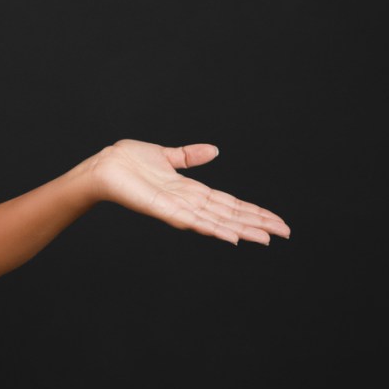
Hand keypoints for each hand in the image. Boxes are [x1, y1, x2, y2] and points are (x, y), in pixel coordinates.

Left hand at [88, 140, 289, 244]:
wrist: (103, 165)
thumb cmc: (128, 161)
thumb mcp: (166, 155)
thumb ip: (189, 156)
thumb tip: (214, 150)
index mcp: (191, 190)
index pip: (229, 203)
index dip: (253, 210)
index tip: (276, 219)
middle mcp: (188, 203)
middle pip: (230, 215)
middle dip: (257, 223)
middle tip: (285, 233)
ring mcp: (177, 209)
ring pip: (217, 222)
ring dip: (242, 230)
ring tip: (266, 238)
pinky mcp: (164, 210)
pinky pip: (193, 222)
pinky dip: (213, 230)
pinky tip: (232, 237)